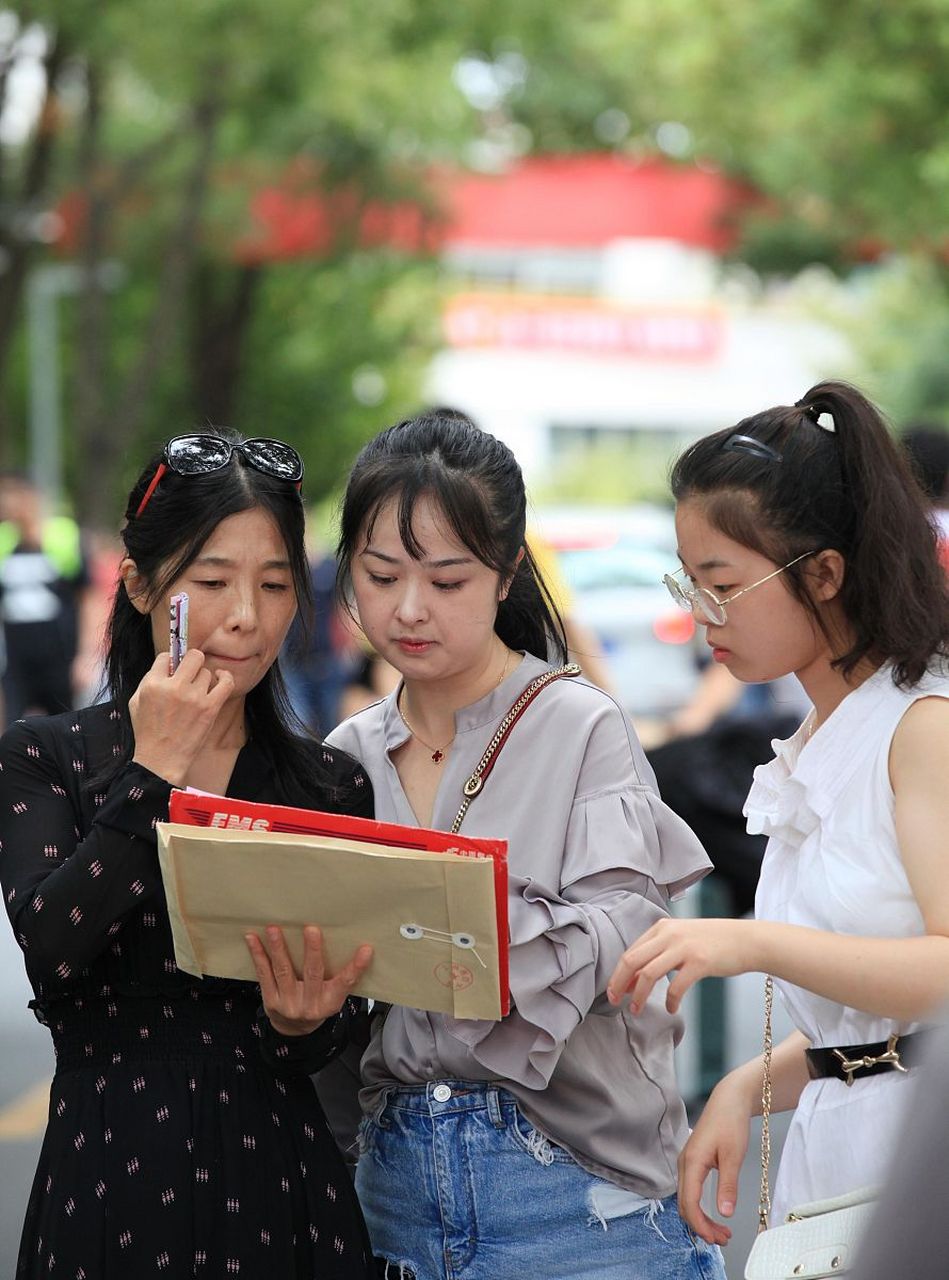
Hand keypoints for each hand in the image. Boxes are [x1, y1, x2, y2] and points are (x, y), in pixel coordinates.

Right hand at [129, 649, 233, 784]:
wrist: (161, 760)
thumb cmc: (147, 732)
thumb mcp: (135, 703)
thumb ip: (147, 681)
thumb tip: (165, 665)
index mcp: (153, 684)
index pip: (166, 657)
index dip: (170, 663)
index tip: (173, 671)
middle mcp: (174, 687)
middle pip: (193, 657)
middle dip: (192, 662)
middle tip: (189, 674)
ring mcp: (194, 697)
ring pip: (207, 673)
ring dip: (202, 680)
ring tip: (196, 693)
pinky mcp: (210, 708)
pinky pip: (226, 682)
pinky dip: (226, 677)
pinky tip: (221, 678)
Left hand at [245, 924, 372, 1036]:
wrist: (294, 1031)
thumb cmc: (317, 1004)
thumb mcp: (332, 997)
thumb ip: (340, 977)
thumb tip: (358, 945)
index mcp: (330, 1002)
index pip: (346, 983)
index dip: (356, 967)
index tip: (366, 949)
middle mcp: (309, 1004)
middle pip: (312, 974)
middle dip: (312, 951)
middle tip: (311, 929)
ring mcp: (288, 1003)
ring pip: (284, 971)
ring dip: (278, 948)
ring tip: (274, 929)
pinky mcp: (270, 1000)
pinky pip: (264, 974)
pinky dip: (258, 955)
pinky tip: (253, 939)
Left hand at [606, 917, 761, 1013]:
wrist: (747, 940)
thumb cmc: (713, 943)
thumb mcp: (681, 940)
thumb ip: (658, 954)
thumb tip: (633, 980)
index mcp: (662, 928)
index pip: (630, 952)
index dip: (618, 974)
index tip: (614, 991)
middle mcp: (669, 934)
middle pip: (632, 961)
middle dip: (619, 984)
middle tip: (615, 1002)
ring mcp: (684, 947)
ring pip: (648, 974)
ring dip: (638, 996)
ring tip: (636, 1009)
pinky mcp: (700, 962)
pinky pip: (676, 986)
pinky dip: (670, 1001)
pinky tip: (672, 1008)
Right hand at [677, 1076, 753, 1245]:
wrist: (728, 1100)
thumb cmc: (730, 1123)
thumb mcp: (733, 1156)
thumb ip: (728, 1185)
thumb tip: (724, 1213)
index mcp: (691, 1162)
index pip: (689, 1202)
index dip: (701, 1224)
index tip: (716, 1239)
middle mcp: (684, 1164)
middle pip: (685, 1204)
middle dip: (701, 1226)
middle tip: (723, 1239)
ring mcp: (687, 1163)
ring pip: (687, 1199)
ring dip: (701, 1218)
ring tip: (722, 1231)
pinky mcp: (693, 1162)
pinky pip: (690, 1190)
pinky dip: (701, 1206)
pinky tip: (714, 1213)